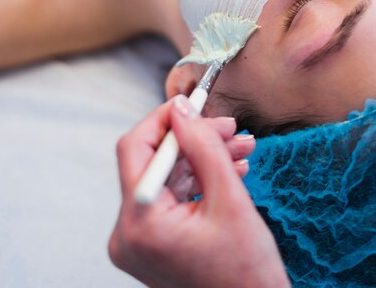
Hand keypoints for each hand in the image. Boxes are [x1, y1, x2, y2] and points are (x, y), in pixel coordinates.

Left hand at [109, 97, 289, 287]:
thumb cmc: (246, 276)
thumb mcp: (229, 200)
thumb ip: (203, 147)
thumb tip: (182, 108)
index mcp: (140, 224)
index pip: (135, 148)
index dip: (164, 120)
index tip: (193, 104)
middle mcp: (129, 233)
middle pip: (153, 162)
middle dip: (194, 139)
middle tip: (229, 127)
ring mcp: (140, 241)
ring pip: (168, 177)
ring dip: (203, 158)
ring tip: (240, 148)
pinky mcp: (154, 243)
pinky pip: (172, 197)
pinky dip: (199, 179)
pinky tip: (230, 169)